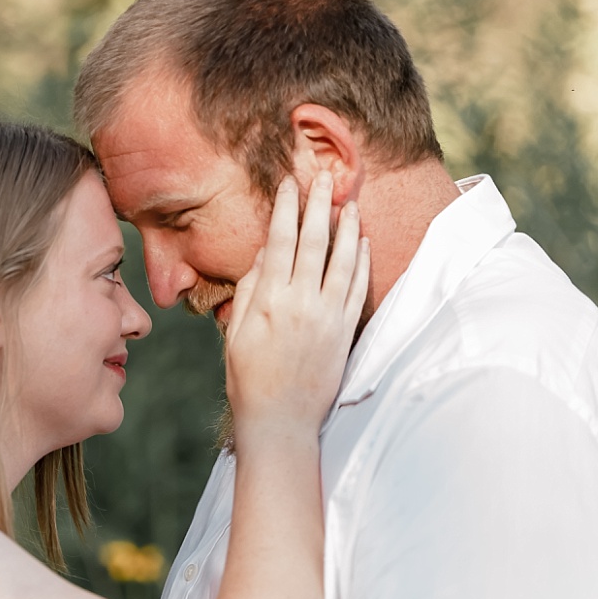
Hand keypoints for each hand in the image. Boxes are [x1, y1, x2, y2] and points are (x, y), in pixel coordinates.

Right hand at [222, 173, 367, 444]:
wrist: (280, 421)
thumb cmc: (248, 380)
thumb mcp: (236, 334)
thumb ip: (250, 290)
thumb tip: (267, 253)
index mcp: (267, 302)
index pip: (280, 242)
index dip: (284, 209)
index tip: (287, 184)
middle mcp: (300, 303)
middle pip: (313, 242)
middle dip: (317, 206)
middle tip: (322, 177)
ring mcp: (326, 316)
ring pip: (342, 260)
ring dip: (346, 227)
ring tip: (348, 202)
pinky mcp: (345, 331)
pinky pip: (357, 287)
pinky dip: (361, 261)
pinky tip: (362, 242)